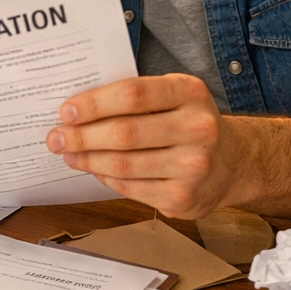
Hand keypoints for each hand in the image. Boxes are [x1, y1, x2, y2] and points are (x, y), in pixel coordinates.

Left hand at [46, 75, 241, 218]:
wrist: (234, 163)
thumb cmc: (189, 122)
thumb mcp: (173, 95)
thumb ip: (134, 97)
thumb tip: (77, 110)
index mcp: (189, 92)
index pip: (132, 94)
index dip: (94, 103)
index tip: (66, 111)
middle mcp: (197, 128)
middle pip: (124, 133)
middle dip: (81, 136)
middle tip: (56, 137)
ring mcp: (193, 166)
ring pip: (123, 164)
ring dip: (87, 159)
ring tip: (68, 153)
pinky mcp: (183, 197)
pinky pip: (130, 187)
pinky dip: (105, 177)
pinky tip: (94, 169)